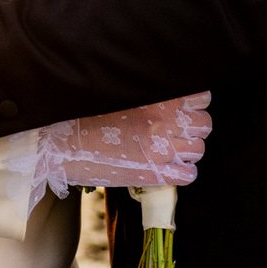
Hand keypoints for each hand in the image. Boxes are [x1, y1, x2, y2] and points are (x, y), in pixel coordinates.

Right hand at [54, 92, 212, 188]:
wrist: (63, 144)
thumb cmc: (84, 115)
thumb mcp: (116, 93)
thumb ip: (145, 92)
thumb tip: (165, 95)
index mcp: (156, 98)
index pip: (200, 98)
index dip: (194, 103)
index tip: (184, 108)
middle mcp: (163, 123)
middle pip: (203, 124)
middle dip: (193, 127)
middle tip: (176, 130)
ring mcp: (161, 150)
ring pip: (198, 149)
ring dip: (188, 149)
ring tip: (170, 149)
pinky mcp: (155, 175)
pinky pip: (189, 174)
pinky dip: (183, 171)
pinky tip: (167, 167)